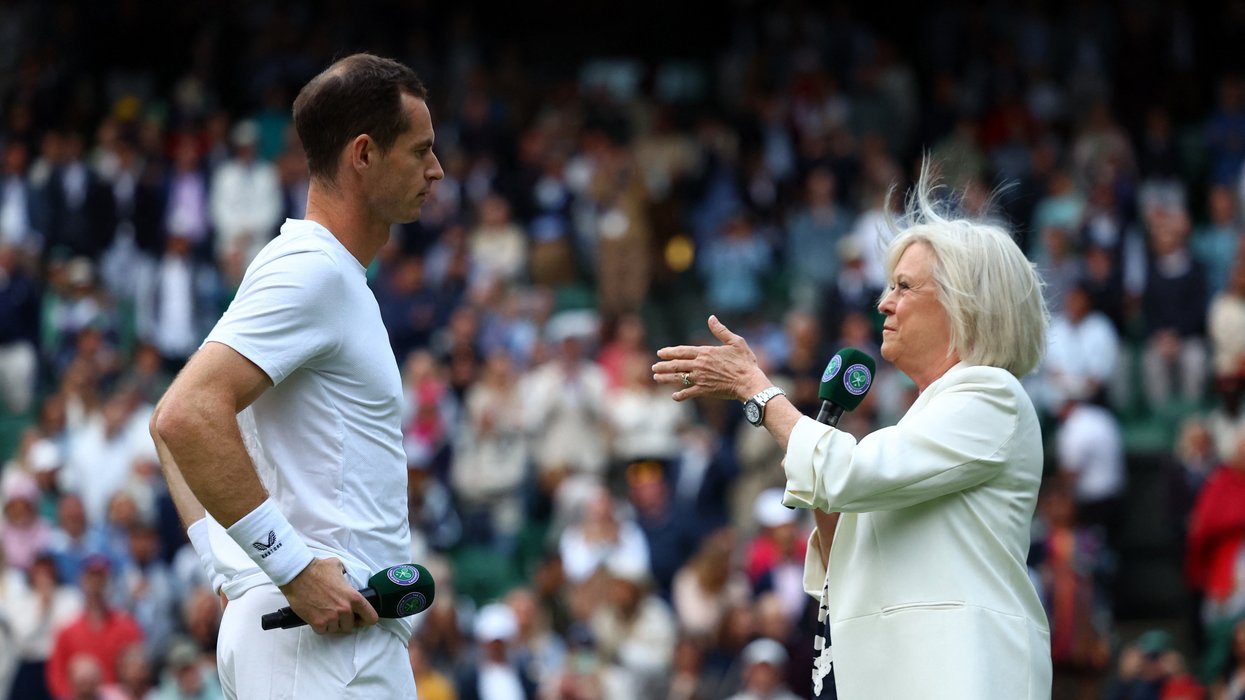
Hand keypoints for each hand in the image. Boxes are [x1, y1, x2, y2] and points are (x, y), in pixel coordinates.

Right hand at [278, 557, 377, 634]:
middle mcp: (344, 609)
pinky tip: (317, 616)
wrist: (297, 575)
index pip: (371, 618)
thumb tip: (346, 575)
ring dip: (332, 624)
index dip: (366, 619)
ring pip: (336, 629)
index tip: (361, 618)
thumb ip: (346, 574)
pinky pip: (323, 631)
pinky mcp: (317, 623)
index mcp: (354, 597)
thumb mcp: (339, 566)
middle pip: (351, 626)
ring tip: (325, 612)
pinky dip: (320, 626)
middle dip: (345, 620)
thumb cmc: (317, 569)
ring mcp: (331, 618)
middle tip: (337, 612)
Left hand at [653, 315, 768, 401]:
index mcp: (705, 352)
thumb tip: (711, 318)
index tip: (660, 353)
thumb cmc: (745, 362)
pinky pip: (689, 393)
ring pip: (679, 378)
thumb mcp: (735, 342)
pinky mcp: (705, 390)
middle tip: (653, 367)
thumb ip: (721, 331)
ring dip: (666, 378)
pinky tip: (674, 396)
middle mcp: (700, 365)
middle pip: (677, 365)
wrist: (749, 382)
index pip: (682, 351)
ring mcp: (701, 378)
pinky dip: (680, 395)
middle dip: (663, 366)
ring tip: (656, 378)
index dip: (670, 352)